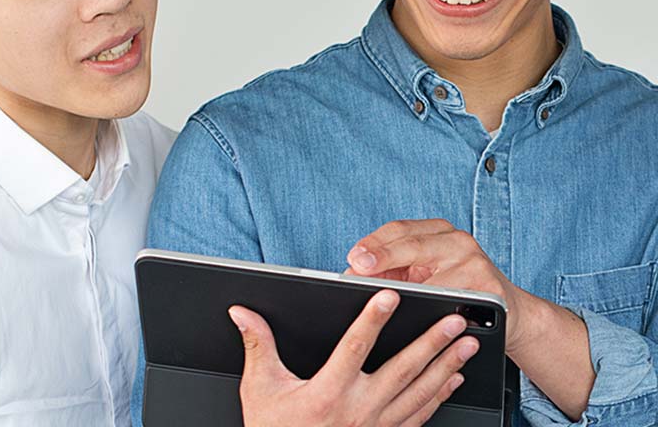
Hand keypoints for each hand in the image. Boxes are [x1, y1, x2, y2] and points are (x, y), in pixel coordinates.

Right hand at [228, 289, 478, 426]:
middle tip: (454, 319)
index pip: (355, 347)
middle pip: (402, 370)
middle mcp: (359, 411)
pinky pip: (420, 416)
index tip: (390, 295)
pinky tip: (453, 378)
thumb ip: (258, 347)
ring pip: (419, 393)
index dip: (373, 318)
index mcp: (328, 394)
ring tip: (465, 343)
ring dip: (445, 366)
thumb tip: (243, 313)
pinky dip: (440, 396)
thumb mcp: (260, 390)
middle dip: (431, 342)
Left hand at [345, 219, 530, 352]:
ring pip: (432, 273)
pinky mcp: (489, 289)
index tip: (353, 257)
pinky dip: (433, 310)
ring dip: (404, 288)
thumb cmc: (457, 289)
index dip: (374, 242)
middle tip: (358, 267)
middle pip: (413, 243)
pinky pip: (455, 301)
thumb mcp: (425, 272)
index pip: (399, 229)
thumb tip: (353, 274)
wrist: (510, 312)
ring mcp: (475, 262)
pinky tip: (415, 315)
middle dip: (382, 255)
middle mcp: (457, 240)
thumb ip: (393, 269)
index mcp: (437, 231)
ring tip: (379, 296)